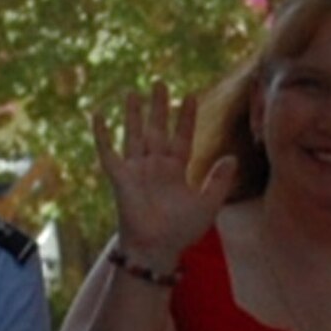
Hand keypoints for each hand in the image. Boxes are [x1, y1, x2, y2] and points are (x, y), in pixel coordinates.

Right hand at [93, 82, 237, 271]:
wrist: (157, 248)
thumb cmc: (181, 231)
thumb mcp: (207, 204)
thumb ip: (219, 181)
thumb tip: (232, 158)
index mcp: (176, 170)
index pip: (182, 137)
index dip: (186, 118)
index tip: (191, 96)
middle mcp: (156, 166)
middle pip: (158, 129)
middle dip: (159, 107)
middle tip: (160, 82)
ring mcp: (137, 170)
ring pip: (135, 135)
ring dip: (134, 114)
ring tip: (133, 92)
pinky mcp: (120, 177)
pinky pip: (108, 152)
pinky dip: (102, 135)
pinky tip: (98, 115)